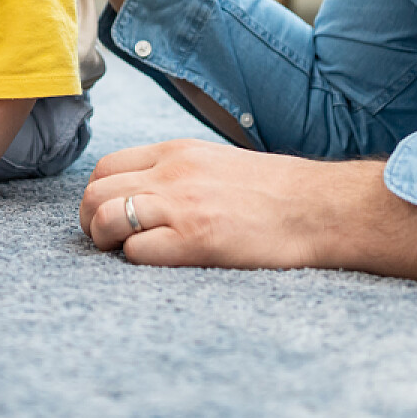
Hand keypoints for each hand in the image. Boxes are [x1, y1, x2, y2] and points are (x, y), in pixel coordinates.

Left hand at [82, 140, 416, 303]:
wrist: (325, 209)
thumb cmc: (278, 193)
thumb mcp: (220, 164)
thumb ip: (179, 172)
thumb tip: (145, 192)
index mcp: (178, 152)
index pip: (106, 167)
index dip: (99, 196)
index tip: (111, 216)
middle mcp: (173, 173)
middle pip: (96, 193)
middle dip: (92, 222)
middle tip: (109, 242)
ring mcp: (183, 206)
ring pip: (107, 219)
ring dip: (106, 242)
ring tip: (127, 255)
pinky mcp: (196, 241)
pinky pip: (137, 254)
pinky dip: (138, 263)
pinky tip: (163, 266)